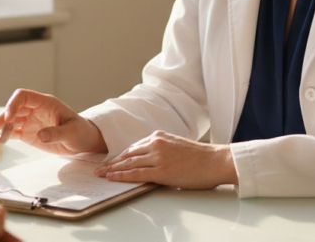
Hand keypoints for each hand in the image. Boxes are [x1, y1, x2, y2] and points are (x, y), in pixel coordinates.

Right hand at [0, 89, 106, 155]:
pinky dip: (4, 136)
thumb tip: (41, 135)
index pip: (24, 96)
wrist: (82, 142)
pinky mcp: (28, 133)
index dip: (13, 104)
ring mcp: (30, 121)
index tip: (9, 117)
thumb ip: (57, 133)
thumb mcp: (72, 132)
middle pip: (14, 108)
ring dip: (1, 127)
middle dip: (3, 116)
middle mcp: (35, 110)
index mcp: (46, 103)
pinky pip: (13, 133)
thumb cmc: (80, 132)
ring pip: (11, 120)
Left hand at [94, 131, 237, 189]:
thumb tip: (150, 161)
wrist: (215, 161)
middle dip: (112, 162)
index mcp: (159, 136)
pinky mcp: (160, 171)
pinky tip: (112, 178)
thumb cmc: (201, 157)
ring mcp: (157, 157)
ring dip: (112, 169)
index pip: (134, 147)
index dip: (121, 156)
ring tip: (101, 174)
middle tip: (99, 168)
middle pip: (127, 154)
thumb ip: (162, 150)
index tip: (112, 161)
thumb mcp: (177, 146)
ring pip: (128, 164)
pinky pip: (135, 174)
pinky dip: (121, 176)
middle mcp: (155, 143)